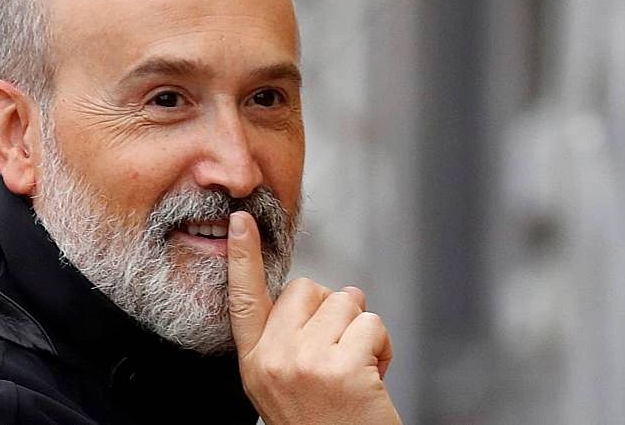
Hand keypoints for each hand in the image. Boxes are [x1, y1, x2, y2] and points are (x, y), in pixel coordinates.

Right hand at [227, 211, 400, 423]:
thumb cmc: (323, 422)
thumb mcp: (283, 385)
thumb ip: (283, 341)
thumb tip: (311, 295)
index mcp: (256, 363)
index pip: (243, 299)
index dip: (242, 257)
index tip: (241, 220)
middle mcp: (273, 360)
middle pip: (308, 288)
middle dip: (332, 309)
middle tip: (337, 350)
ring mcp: (305, 363)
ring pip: (346, 301)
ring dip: (361, 330)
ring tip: (355, 369)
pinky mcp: (341, 368)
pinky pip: (372, 323)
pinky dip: (383, 347)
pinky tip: (372, 378)